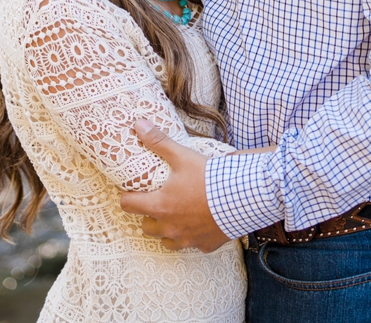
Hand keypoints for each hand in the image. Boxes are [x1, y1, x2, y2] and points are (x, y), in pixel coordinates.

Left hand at [119, 119, 229, 252]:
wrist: (243, 197)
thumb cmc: (210, 177)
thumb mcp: (183, 156)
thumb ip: (159, 142)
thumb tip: (138, 124)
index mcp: (159, 206)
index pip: (128, 205)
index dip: (128, 196)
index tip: (134, 191)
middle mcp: (169, 227)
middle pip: (145, 226)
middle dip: (149, 215)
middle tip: (160, 201)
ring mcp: (186, 239)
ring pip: (166, 240)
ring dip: (168, 229)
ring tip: (178, 214)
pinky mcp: (204, 245)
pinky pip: (192, 244)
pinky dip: (193, 235)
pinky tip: (202, 223)